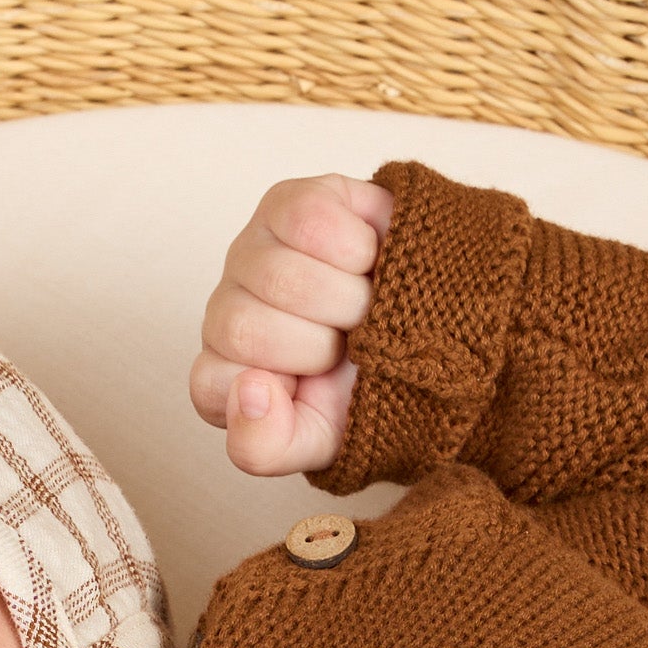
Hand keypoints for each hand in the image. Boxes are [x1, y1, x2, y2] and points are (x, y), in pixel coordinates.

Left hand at [189, 175, 392, 476]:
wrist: (438, 333)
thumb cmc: (371, 389)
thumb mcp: (322, 439)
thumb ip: (265, 446)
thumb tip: (248, 390)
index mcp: (223, 371)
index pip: (209, 387)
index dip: (272, 394)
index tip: (313, 388)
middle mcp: (226, 308)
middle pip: (242, 328)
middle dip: (319, 345)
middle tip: (352, 342)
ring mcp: (253, 251)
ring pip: (280, 276)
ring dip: (346, 298)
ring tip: (367, 302)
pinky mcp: (291, 201)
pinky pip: (309, 220)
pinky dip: (356, 248)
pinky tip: (370, 258)